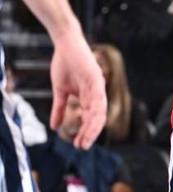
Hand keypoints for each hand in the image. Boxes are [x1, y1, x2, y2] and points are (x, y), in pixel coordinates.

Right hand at [49, 28, 106, 148]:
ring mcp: (98, 85)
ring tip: (85, 138)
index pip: (92, 118)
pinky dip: (93, 109)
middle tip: (82, 146)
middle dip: (90, 133)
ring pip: (99, 110)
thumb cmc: (64, 65)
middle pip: (98, 117)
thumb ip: (60, 108)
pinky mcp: (95, 77)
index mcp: (90, 96)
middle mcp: (97, 92)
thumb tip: (55, 127)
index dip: (87, 131)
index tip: (79, 144)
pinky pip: (97, 96)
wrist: (65, 44)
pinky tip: (88, 119)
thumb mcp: (60, 91)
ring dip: (92, 125)